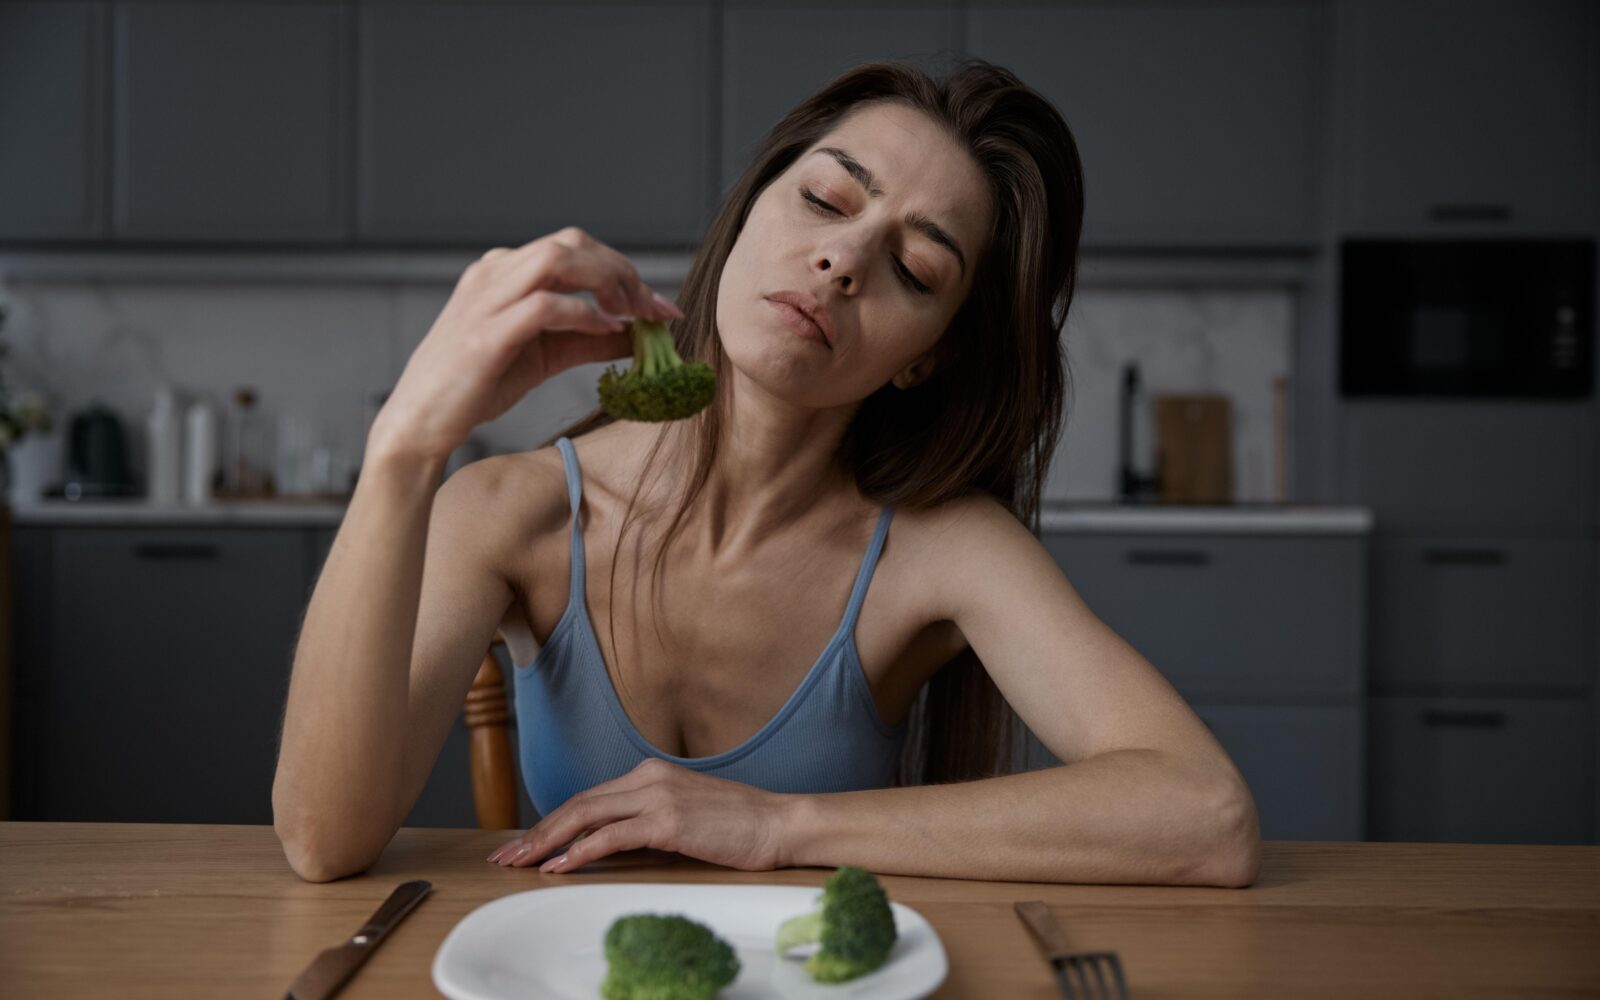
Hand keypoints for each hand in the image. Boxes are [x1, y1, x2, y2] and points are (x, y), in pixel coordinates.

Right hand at [367, 226, 684, 463]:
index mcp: (504, 271)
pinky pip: (545, 305)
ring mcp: (486, 299)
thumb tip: (641, 334)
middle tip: (653, 310)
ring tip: (633, 315)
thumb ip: (589, 340)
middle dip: (622, 271)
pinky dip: (584, 314)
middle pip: (571, 243)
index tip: (659, 307)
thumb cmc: (476, 386)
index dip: (622, 270)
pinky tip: (606, 331)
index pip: (574, 248)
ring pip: (557, 258)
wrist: (420, 422)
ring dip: (607, 282)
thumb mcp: (545, 356)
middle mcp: (493, 273)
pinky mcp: (485, 334)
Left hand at [487, 758, 797, 873]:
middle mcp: (648, 777)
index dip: (553, 821)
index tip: (526, 844)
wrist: (778, 823)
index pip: (588, 797)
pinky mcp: (666, 821)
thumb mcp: (686, 813)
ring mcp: (657, 796)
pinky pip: (609, 837)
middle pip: (577, 804)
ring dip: (546, 842)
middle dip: (537, 832)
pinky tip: (558, 867)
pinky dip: (578, 852)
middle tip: (506, 856)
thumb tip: (609, 844)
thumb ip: (648, 820)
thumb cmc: (738, 824)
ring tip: (520, 863)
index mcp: (651, 772)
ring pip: (584, 816)